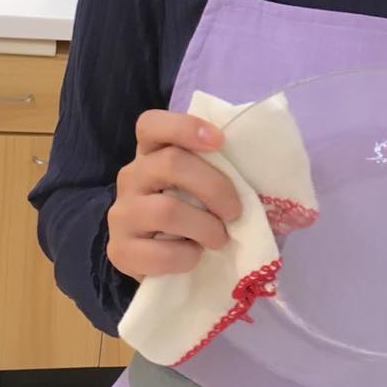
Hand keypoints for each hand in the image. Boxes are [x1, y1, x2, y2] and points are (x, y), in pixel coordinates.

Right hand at [108, 111, 241, 281]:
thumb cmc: (196, 212)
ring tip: (219, 238)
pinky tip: (194, 256)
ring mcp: (122, 213)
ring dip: (205, 227)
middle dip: (214, 186)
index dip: (184, 127)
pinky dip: (187, 256)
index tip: (219, 141)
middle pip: (169, 163)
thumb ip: (223, 169)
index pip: (151, 124)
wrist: (163, 261)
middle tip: (235, 211)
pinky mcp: (120, 251)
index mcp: (152, 152)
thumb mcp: (206, 185)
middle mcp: (131, 177)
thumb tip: (267, 167)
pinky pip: (159, 252)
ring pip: (166, 210)